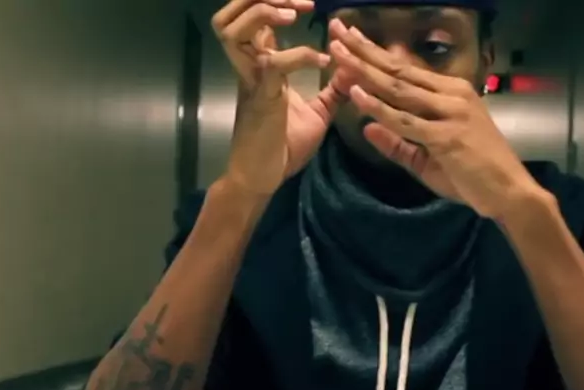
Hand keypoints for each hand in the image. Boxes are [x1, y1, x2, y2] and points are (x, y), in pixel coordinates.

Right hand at [212, 0, 353, 195]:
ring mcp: (251, 81)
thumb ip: (332, 90)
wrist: (263, 179)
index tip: (313, 7)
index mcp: (259, 66)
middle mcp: (248, 67)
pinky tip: (322, 61)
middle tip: (300, 3)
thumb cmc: (283, 147)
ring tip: (294, 14)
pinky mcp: (261, 99)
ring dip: (263, 14)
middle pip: (231, 16)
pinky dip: (298, 56)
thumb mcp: (317, 113)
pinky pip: (272, 65)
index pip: (255, 20)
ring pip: (232, 31)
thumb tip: (351, 68)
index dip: (274, 4)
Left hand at [326, 19, 546, 218]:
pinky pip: (405, 120)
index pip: (406, 69)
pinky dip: (379, 108)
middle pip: (399, 70)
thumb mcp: (428, 158)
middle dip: (364, 51)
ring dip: (365, 70)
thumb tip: (366, 128)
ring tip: (338, 53)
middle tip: (337, 31)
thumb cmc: (474, 176)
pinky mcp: (447, 136)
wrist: (510, 193)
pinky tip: (357, 95)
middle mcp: (452, 95)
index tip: (349, 39)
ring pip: (399, 89)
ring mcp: (451, 113)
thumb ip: (398, 143)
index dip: (375, 54)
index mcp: (452, 93)